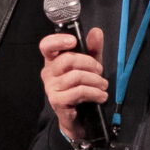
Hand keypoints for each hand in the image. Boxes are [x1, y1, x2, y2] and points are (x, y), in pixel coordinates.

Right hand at [39, 27, 108, 141]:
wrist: (80, 117)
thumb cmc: (82, 88)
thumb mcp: (90, 66)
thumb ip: (93, 48)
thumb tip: (96, 32)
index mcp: (53, 61)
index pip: (46, 46)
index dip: (58, 41)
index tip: (73, 41)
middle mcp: (49, 73)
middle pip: (68, 60)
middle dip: (90, 64)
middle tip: (99, 72)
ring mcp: (51, 87)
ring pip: (76, 76)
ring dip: (96, 81)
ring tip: (102, 86)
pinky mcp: (57, 100)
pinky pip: (79, 91)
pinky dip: (95, 93)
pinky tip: (100, 96)